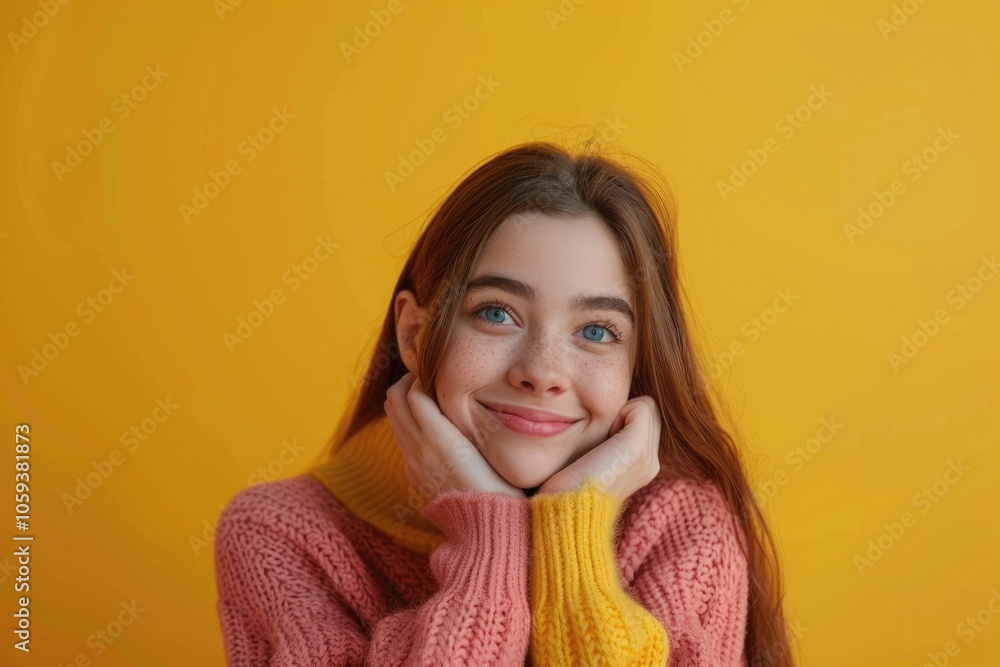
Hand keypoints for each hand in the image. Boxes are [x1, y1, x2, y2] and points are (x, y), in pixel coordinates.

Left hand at [384, 372, 525, 500]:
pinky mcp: (414, 474)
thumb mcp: (488, 446)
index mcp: (438, 438)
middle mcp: (419, 448)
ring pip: (393, 417)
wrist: (486, 527)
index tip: (438, 372)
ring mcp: (412, 462)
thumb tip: (452, 393)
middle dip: (406, 383)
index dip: (423, 376)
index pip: (414, 392)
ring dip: (404, 402)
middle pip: (394, 400)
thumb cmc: (500, 484)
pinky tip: (431, 424)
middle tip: (427, 379)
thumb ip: (467, 418)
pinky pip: (401, 438)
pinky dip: (408, 422)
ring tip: (427, 397)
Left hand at [535, 395, 661, 501]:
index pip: (647, 422)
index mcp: (644, 467)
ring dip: (624, 411)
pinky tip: (606, 433)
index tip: (601, 439)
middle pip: (650, 412)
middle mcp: (651, 463)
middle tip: (603, 434)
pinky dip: (622, 410)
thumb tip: (606, 421)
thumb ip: (608, 443)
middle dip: (626, 413)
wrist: (566, 511)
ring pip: (648, 407)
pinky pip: (643, 406)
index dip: (623, 419)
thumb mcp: (594, 461)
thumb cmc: (568, 486)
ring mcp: (648, 457)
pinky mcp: (638, 448)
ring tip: (605, 435)